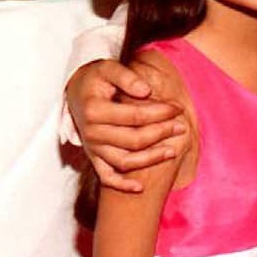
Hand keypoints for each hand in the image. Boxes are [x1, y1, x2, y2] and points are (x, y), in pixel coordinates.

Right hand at [66, 59, 185, 193]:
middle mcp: (92, 132)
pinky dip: (122, 185)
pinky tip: (140, 188)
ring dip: (151, 159)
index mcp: (95, 110)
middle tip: (181, 126)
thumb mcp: (107, 68)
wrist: (75, 92)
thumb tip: (146, 90)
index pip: (135, 116)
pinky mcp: (93, 157)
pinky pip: (107, 177)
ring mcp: (92, 148)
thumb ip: (126, 77)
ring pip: (125, 161)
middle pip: (134, 140)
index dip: (159, 113)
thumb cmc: (95, 79)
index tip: (177, 108)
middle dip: (161, 133)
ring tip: (173, 151)